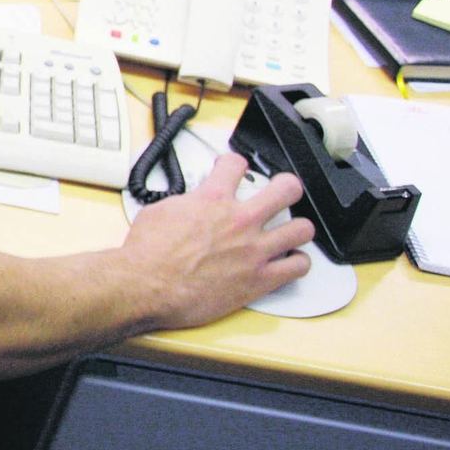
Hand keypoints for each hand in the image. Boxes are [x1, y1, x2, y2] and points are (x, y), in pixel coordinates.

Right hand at [120, 153, 313, 330]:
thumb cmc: (148, 253)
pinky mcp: (261, 279)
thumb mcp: (158, 211)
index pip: (235, 165)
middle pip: (285, 189)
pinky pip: (298, 267)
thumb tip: (187, 204)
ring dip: (298, 227)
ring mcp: (255, 249)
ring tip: (291, 229)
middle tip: (281, 191)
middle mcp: (239, 220)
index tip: (234, 169)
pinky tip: (290, 261)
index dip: (234, 164)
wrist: (148, 285)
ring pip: (301, 229)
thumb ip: (183, 203)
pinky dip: (297, 263)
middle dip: (286, 186)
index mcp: (212, 199)